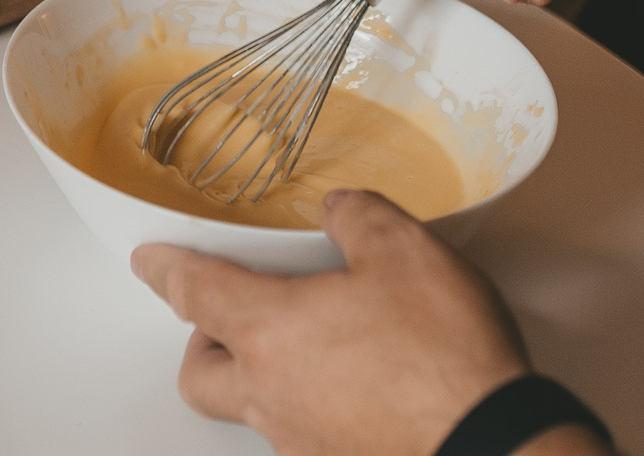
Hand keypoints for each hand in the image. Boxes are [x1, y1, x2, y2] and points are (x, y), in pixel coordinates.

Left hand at [131, 190, 554, 455]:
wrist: (495, 448)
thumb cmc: (445, 356)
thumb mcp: (405, 251)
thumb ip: (359, 217)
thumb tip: (340, 210)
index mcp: (271, 331)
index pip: (194, 292)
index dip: (165, 269)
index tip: (148, 260)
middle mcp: (272, 395)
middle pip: (199, 373)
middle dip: (201, 341)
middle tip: (228, 314)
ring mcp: (303, 442)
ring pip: (253, 407)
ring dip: (263, 375)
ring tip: (315, 344)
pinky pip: (304, 433)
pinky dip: (314, 405)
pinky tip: (360, 386)